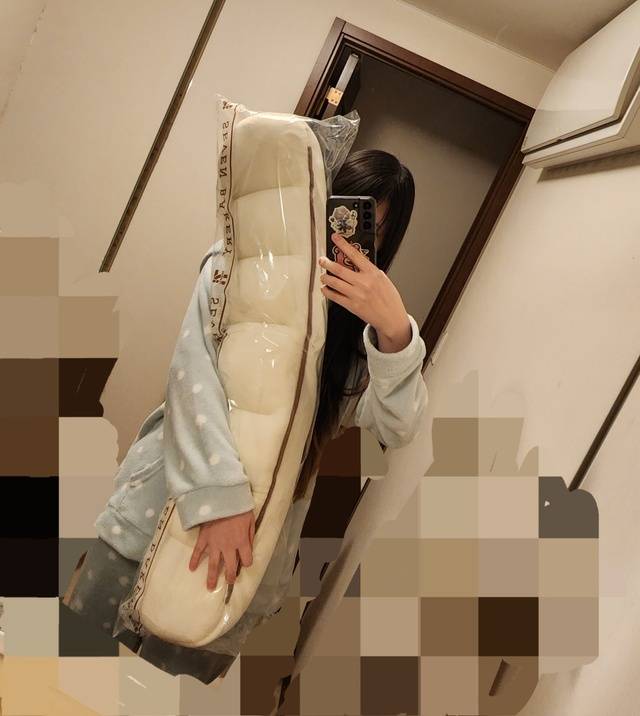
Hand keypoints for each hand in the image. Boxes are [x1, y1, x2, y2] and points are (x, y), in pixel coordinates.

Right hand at [188, 508, 254, 589]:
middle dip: (230, 576)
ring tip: (210, 588)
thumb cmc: (239, 507)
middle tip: (229, 582)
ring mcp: (214, 544)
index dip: (247, 562)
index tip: (245, 561)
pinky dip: (193, 560)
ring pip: (213, 564)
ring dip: (211, 577)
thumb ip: (251, 535)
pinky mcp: (204, 538)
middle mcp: (228, 547)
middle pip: (230, 567)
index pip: (246, 560)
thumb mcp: (251, 519)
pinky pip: (197, 552)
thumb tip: (250, 547)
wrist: (223, 497)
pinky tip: (191, 569)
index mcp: (242, 542)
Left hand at [319, 233, 410, 347]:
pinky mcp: (352, 306)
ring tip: (323, 276)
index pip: (355, 254)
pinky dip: (327, 291)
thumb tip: (355, 262)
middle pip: (339, 269)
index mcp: (373, 273)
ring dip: (325, 278)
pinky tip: (325, 289)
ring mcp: (356, 294)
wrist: (391, 318)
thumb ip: (369, 271)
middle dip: (327, 263)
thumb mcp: (383, 279)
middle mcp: (363, 282)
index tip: (335, 238)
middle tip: (322, 260)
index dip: (343, 244)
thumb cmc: (389, 299)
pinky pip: (334, 296)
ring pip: (334, 282)